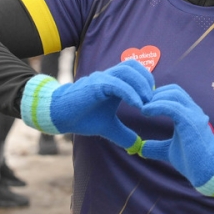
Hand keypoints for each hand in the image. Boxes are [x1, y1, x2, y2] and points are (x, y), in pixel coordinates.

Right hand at [20, 59, 154, 151]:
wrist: (59, 116)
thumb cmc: (82, 117)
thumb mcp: (108, 126)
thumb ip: (123, 133)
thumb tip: (137, 147)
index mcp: (114, 82)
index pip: (136, 71)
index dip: (147, 82)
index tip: (154, 100)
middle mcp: (109, 76)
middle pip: (134, 66)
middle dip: (147, 81)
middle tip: (153, 100)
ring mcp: (102, 78)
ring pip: (127, 71)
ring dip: (141, 85)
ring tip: (147, 103)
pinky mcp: (96, 85)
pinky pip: (117, 84)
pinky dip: (130, 93)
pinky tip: (138, 105)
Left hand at [138, 84, 213, 198]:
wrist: (207, 172)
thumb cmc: (192, 160)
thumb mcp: (169, 150)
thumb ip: (156, 147)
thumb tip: (141, 149)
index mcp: (189, 114)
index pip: (175, 94)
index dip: (159, 95)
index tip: (144, 104)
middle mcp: (193, 111)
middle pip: (174, 90)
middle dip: (156, 94)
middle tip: (141, 104)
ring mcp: (194, 115)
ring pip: (174, 95)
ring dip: (156, 99)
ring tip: (143, 108)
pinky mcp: (191, 122)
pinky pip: (173, 107)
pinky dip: (157, 106)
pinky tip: (146, 112)